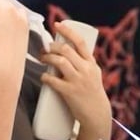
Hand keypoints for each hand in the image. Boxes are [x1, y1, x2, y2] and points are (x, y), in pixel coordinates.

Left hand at [39, 21, 110, 138]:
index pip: (80, 42)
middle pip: (66, 50)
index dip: (67, 31)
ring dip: (47, 58)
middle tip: (45, 49)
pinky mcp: (70, 92)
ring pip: (60, 62)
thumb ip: (83, 64)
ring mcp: (78, 81)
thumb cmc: (92, 94)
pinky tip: (43, 76)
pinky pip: (54, 80)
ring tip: (42, 59)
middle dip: (52, 47)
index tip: (57, 25)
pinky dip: (45, 76)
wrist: (97, 114)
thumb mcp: (93, 75)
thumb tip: (65, 52)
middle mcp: (86, 70)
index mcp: (92, 63)